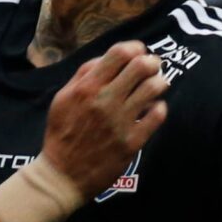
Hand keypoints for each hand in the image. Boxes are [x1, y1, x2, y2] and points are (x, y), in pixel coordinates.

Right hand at [41, 41, 167, 200]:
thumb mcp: (63, 98)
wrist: (63, 174)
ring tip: (156, 85)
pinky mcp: (133, 141)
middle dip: (151, 61)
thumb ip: (83, 75)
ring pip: (154, 87)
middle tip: (152, 66)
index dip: (134, 47)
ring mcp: (121, 121)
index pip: (119, 53)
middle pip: (141, 65)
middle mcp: (105, 100)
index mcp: (86, 87)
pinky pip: (158, 115)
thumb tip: (107, 59)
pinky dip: (159, 107)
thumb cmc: (62, 133)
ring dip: (159, 82)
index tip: (137, 52)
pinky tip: (152, 109)